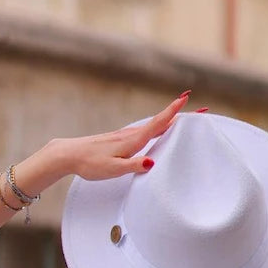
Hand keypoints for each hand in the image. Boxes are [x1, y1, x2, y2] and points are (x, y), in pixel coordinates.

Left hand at [50, 92, 190, 180]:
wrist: (70, 154)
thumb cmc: (91, 164)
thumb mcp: (113, 169)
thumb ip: (133, 165)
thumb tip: (152, 163)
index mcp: (132, 141)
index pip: (157, 124)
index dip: (172, 111)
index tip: (186, 97)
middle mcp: (131, 135)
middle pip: (159, 123)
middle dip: (178, 114)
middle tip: (197, 109)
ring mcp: (125, 136)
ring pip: (152, 126)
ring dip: (168, 121)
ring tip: (183, 118)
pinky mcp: (120, 139)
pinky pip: (144, 132)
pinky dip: (156, 128)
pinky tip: (158, 131)